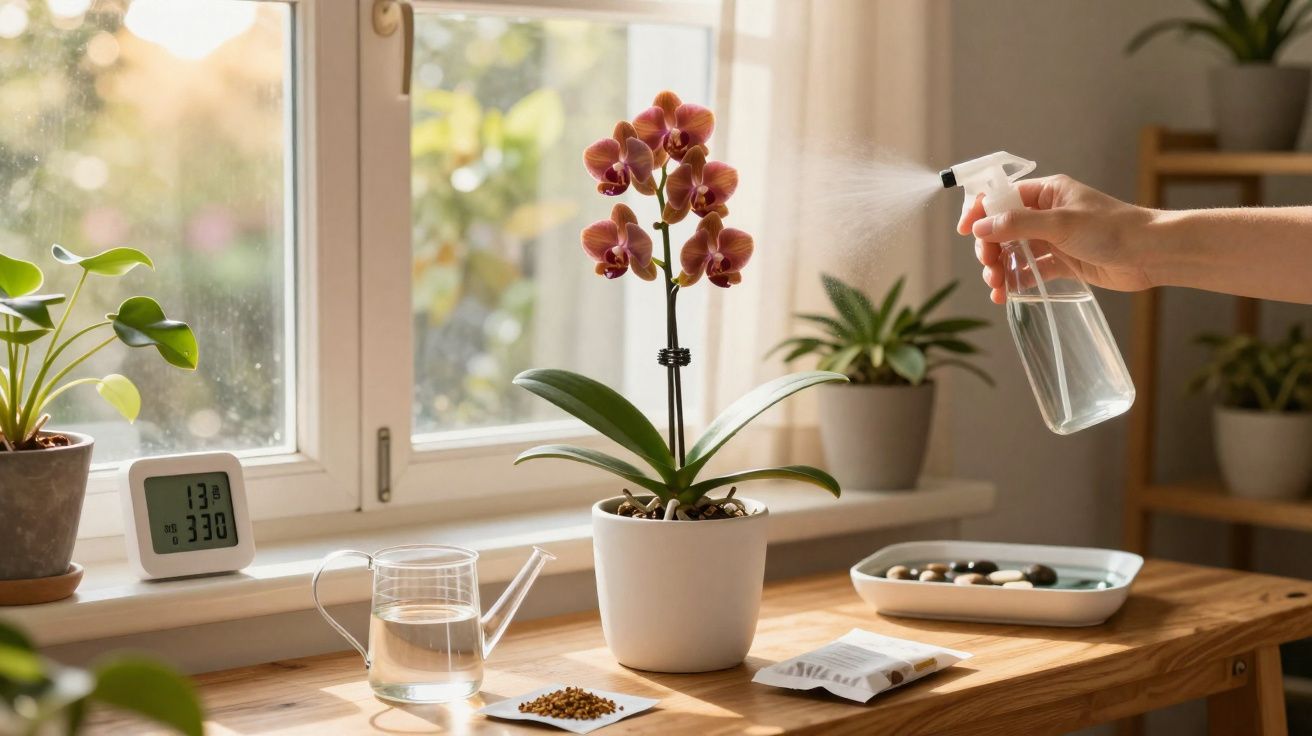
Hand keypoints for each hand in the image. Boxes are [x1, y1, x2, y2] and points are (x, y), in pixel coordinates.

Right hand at [957, 174, 1155, 303]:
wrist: (1150, 254)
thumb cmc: (1112, 229)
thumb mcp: (1060, 223)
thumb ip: (1018, 224)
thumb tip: (979, 227)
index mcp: (1046, 193)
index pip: (1001, 198)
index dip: (980, 213)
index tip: (965, 232)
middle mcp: (1046, 214)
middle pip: (1002, 229)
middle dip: (990, 249)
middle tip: (990, 268)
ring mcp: (1053, 239)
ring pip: (1013, 252)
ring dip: (1000, 268)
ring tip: (997, 287)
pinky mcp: (1062, 263)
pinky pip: (1029, 271)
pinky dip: (1016, 282)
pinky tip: (1006, 294)